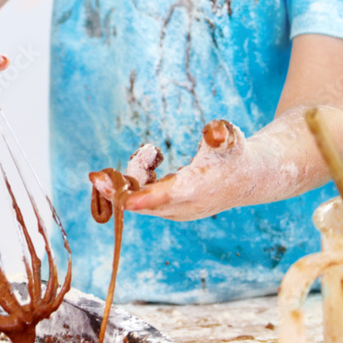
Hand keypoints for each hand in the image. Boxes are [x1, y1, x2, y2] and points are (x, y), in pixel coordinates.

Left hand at [125, 120, 247, 220]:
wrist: (248, 177)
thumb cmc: (235, 153)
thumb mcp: (231, 138)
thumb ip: (220, 134)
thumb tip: (215, 131)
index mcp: (197, 189)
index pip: (167, 196)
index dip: (144, 198)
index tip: (122, 199)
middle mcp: (185, 206)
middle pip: (145, 204)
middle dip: (118, 192)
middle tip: (94, 177)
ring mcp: (177, 211)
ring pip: (142, 202)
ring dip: (126, 184)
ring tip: (131, 160)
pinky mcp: (171, 210)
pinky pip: (145, 201)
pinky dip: (134, 186)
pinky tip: (140, 165)